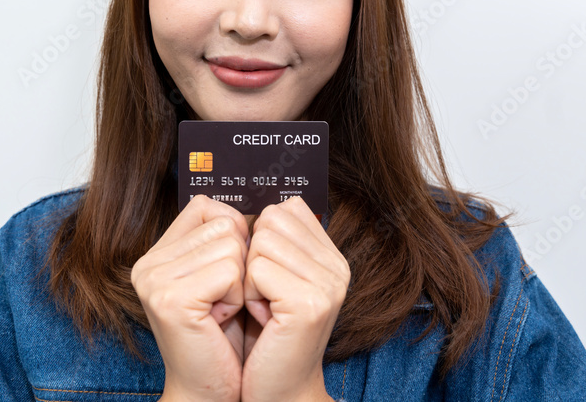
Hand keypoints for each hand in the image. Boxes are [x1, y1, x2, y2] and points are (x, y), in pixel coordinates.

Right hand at [131, 195, 249, 401]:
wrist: (212, 391)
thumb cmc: (225, 337)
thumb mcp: (222, 277)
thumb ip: (225, 237)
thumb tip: (264, 205)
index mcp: (158, 254)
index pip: (207, 206)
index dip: (234, 236)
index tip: (228, 274)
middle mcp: (148, 263)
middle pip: (225, 223)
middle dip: (240, 263)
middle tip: (224, 300)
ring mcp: (155, 279)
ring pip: (232, 246)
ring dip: (240, 282)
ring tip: (222, 311)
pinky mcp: (171, 298)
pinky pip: (231, 271)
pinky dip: (238, 297)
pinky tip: (220, 319)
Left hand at [240, 197, 348, 401]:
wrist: (278, 393)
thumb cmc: (266, 338)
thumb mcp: (275, 280)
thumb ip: (278, 241)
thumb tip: (260, 203)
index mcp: (332, 257)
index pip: (286, 208)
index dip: (262, 240)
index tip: (267, 278)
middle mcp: (338, 267)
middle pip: (270, 219)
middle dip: (253, 257)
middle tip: (263, 295)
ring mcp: (328, 284)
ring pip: (260, 242)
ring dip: (248, 278)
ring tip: (263, 308)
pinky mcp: (309, 303)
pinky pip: (256, 270)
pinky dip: (247, 295)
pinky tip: (263, 319)